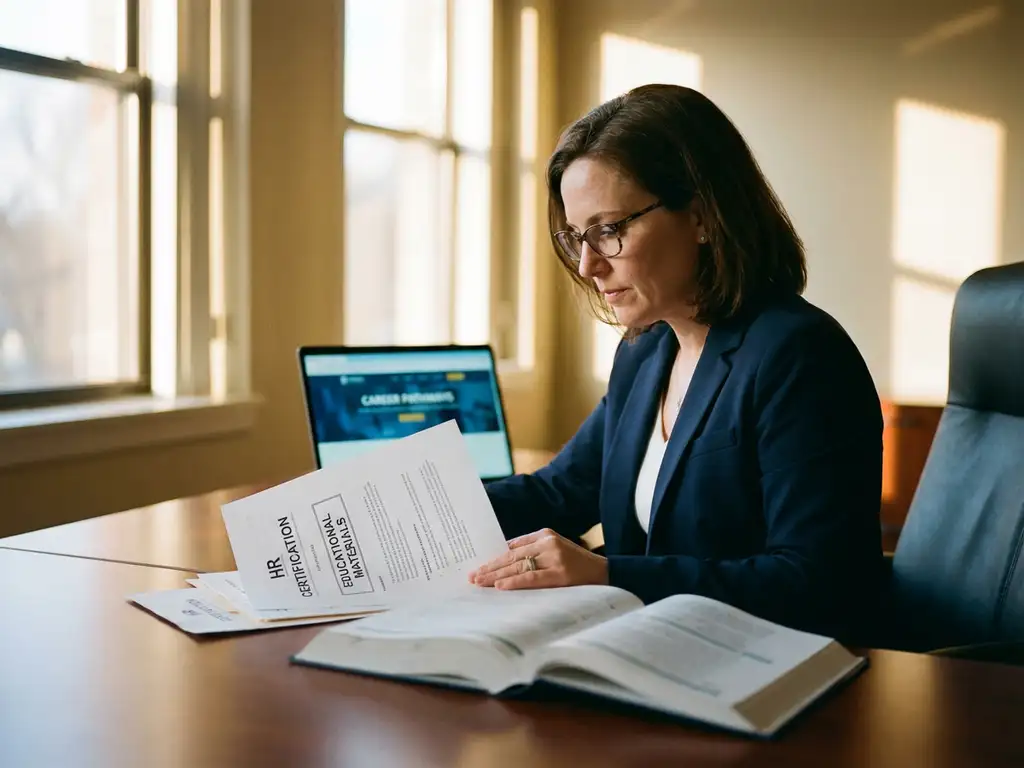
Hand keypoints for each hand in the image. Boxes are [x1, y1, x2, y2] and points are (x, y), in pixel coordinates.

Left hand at [468, 528, 607, 589]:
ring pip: (518, 566)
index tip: (478, 565)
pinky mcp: (560, 573)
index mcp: (545, 534)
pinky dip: (513, 581)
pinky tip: (499, 585)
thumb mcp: (555, 552)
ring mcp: (554, 557)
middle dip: (490, 566)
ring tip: (479, 581)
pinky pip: (531, 578)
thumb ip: (533, 552)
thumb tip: (503, 560)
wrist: (605, 573)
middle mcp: (547, 542)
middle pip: (512, 555)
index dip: (494, 556)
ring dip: (496, 575)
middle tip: (472, 575)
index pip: (513, 546)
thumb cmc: (577, 565)